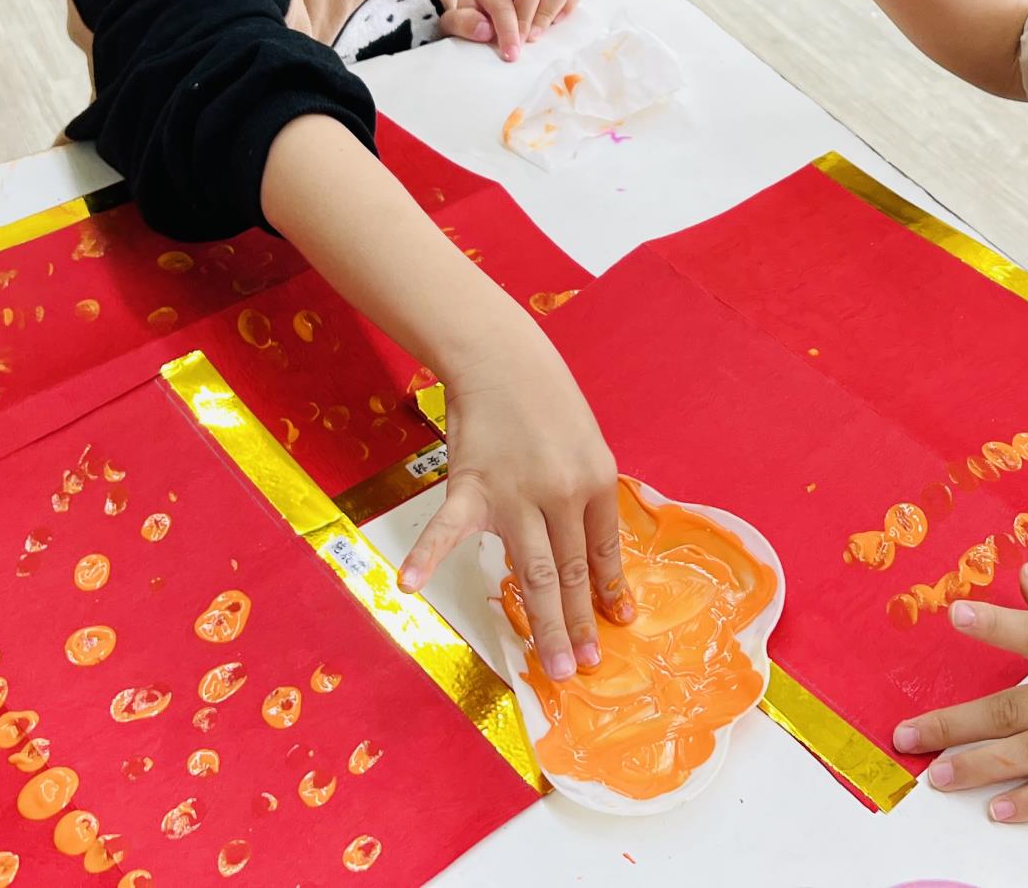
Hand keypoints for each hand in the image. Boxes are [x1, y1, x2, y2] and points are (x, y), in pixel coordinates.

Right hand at [396, 327, 627, 685]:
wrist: (501, 357)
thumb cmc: (546, 400)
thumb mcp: (585, 444)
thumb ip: (584, 498)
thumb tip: (589, 554)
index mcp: (594, 481)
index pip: (603, 551)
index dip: (610, 592)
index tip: (617, 627)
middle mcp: (561, 493)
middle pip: (571, 572)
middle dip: (578, 626)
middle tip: (583, 670)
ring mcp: (515, 494)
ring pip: (533, 570)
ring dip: (543, 623)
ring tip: (550, 665)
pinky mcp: (471, 486)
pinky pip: (449, 529)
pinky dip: (427, 555)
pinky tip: (409, 583)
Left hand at [444, 0, 584, 62]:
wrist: (484, 15)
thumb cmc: (473, 22)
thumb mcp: (454, 25)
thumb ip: (462, 24)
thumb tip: (484, 29)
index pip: (503, 3)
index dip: (508, 30)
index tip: (512, 54)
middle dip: (529, 20)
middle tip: (526, 43)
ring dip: (551, 13)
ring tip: (541, 35)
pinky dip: (571, 5)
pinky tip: (558, 23)